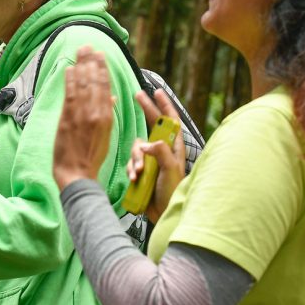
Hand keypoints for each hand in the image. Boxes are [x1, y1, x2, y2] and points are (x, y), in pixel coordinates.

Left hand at [53, 46, 116, 188]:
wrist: (77, 173)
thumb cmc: (91, 157)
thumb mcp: (106, 136)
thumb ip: (106, 114)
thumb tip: (109, 98)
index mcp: (106, 117)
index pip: (105, 87)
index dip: (102, 69)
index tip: (100, 55)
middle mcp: (96, 113)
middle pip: (94, 81)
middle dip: (91, 62)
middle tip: (88, 46)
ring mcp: (81, 115)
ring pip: (83, 85)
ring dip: (81, 66)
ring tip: (80, 51)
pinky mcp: (67, 119)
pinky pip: (70, 95)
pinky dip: (70, 81)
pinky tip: (69, 69)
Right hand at [126, 89, 186, 221]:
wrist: (165, 213)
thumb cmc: (173, 191)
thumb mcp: (170, 170)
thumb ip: (161, 153)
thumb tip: (146, 143)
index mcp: (174, 147)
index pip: (170, 121)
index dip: (165, 105)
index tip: (157, 91)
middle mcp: (162, 150)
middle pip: (152, 126)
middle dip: (146, 110)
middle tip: (137, 95)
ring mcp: (151, 160)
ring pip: (137, 148)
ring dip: (135, 159)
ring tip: (138, 173)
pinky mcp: (141, 171)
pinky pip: (131, 164)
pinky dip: (131, 170)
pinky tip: (134, 179)